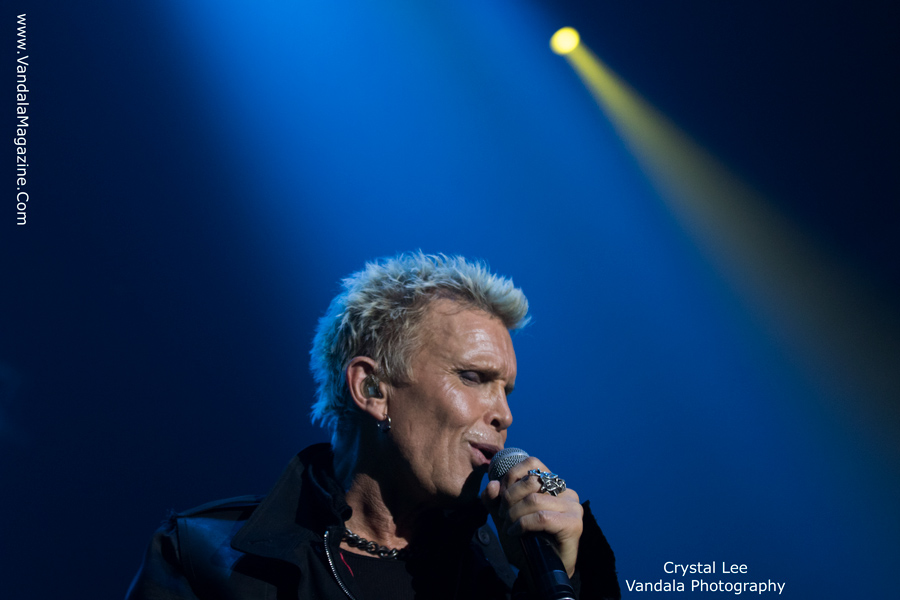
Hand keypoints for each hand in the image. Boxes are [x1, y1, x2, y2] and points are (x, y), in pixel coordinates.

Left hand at [481, 456, 582, 577]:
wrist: (538, 572)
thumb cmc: (525, 542)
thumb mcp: (504, 517)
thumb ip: (495, 500)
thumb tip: (492, 485)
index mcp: (552, 485)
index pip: (532, 464)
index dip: (511, 475)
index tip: (500, 494)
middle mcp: (566, 492)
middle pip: (531, 481)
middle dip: (509, 497)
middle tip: (502, 515)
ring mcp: (573, 507)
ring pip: (535, 500)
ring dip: (514, 514)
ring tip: (509, 526)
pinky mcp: (574, 524)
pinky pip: (541, 517)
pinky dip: (523, 524)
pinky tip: (517, 532)